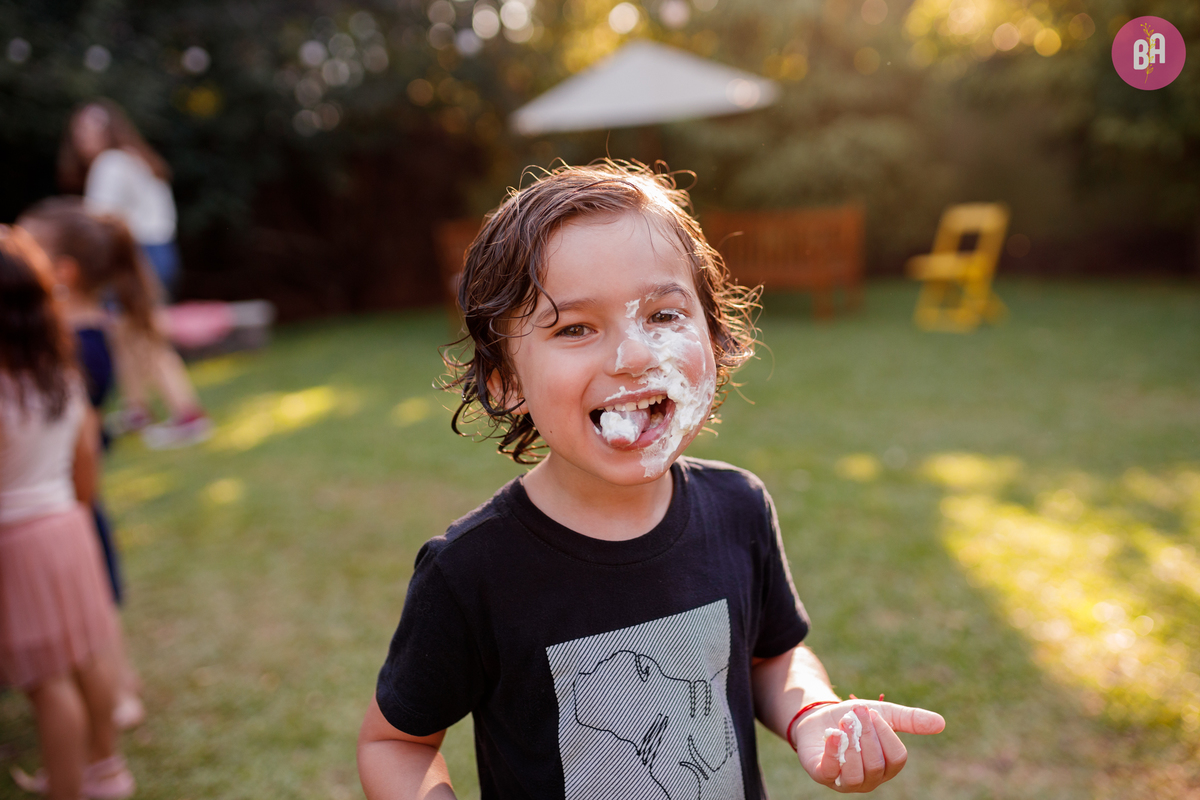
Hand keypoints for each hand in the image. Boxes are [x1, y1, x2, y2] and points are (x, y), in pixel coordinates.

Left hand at [792, 700, 944, 792]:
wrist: (818, 715)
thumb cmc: (854, 718)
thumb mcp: (882, 713)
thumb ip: (909, 719)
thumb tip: (941, 723)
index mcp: (887, 766)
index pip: (897, 758)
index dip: (886, 734)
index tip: (872, 712)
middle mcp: (869, 779)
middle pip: (877, 764)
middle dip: (867, 734)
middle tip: (857, 711)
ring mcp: (845, 781)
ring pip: (856, 773)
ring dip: (851, 744)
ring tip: (845, 721)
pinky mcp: (822, 775)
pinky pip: (830, 771)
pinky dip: (833, 752)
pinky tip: (834, 734)